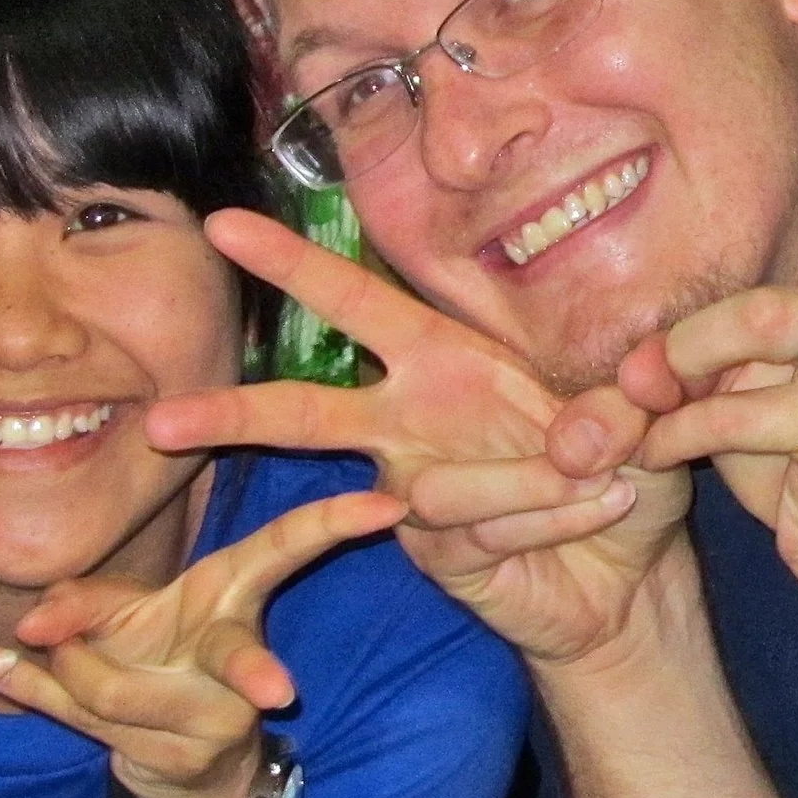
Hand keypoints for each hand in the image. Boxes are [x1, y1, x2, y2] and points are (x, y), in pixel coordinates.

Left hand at [2, 487, 406, 797]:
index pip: (287, 550)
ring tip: (60, 661)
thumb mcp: (117, 613)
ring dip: (67, 672)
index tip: (387, 505)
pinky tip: (13, 672)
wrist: (175, 770)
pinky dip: (44, 696)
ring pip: (115, 690)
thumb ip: (78, 601)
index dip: (335, 523)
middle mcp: (238, 656)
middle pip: (240, 657)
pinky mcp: (185, 759)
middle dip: (253, 673)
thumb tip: (33, 625)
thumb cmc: (151, 661)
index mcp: (231, 597)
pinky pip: (89, 722)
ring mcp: (220, 718)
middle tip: (277, 691)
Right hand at [145, 213, 688, 664]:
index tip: (223, 225)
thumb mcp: (638, 413)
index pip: (353, 301)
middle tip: (160, 423)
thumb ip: (620, 404)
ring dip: (528, 482)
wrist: (630, 572)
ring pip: (431, 486)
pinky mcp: (438, 556)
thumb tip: (583, 433)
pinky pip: (477, 531)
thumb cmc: (620, 469)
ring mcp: (414, 493)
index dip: (291, 265)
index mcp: (441, 358)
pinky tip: (592, 512)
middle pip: (304, 411)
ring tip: (600, 478)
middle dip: (236, 415)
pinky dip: (546, 517)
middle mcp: (411, 421)